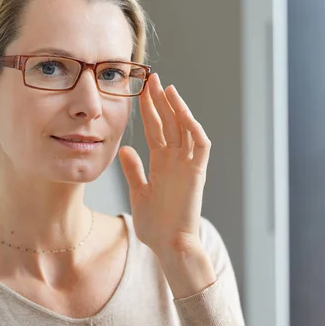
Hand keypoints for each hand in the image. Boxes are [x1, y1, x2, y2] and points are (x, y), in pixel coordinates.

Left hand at [118, 73, 210, 255]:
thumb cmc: (156, 225)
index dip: (150, 110)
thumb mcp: (138, 193)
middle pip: (169, 124)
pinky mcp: (197, 173)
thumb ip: (133, 170)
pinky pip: (199, 145)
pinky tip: (183, 112)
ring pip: (185, 129)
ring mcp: (187, 165)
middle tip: (153, 79)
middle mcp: (175, 160)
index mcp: (162, 164)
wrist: (169, 246)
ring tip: (167, 88)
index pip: (156, 130)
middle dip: (161, 101)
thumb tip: (125, 149)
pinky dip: (193, 127)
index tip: (141, 91)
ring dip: (177, 108)